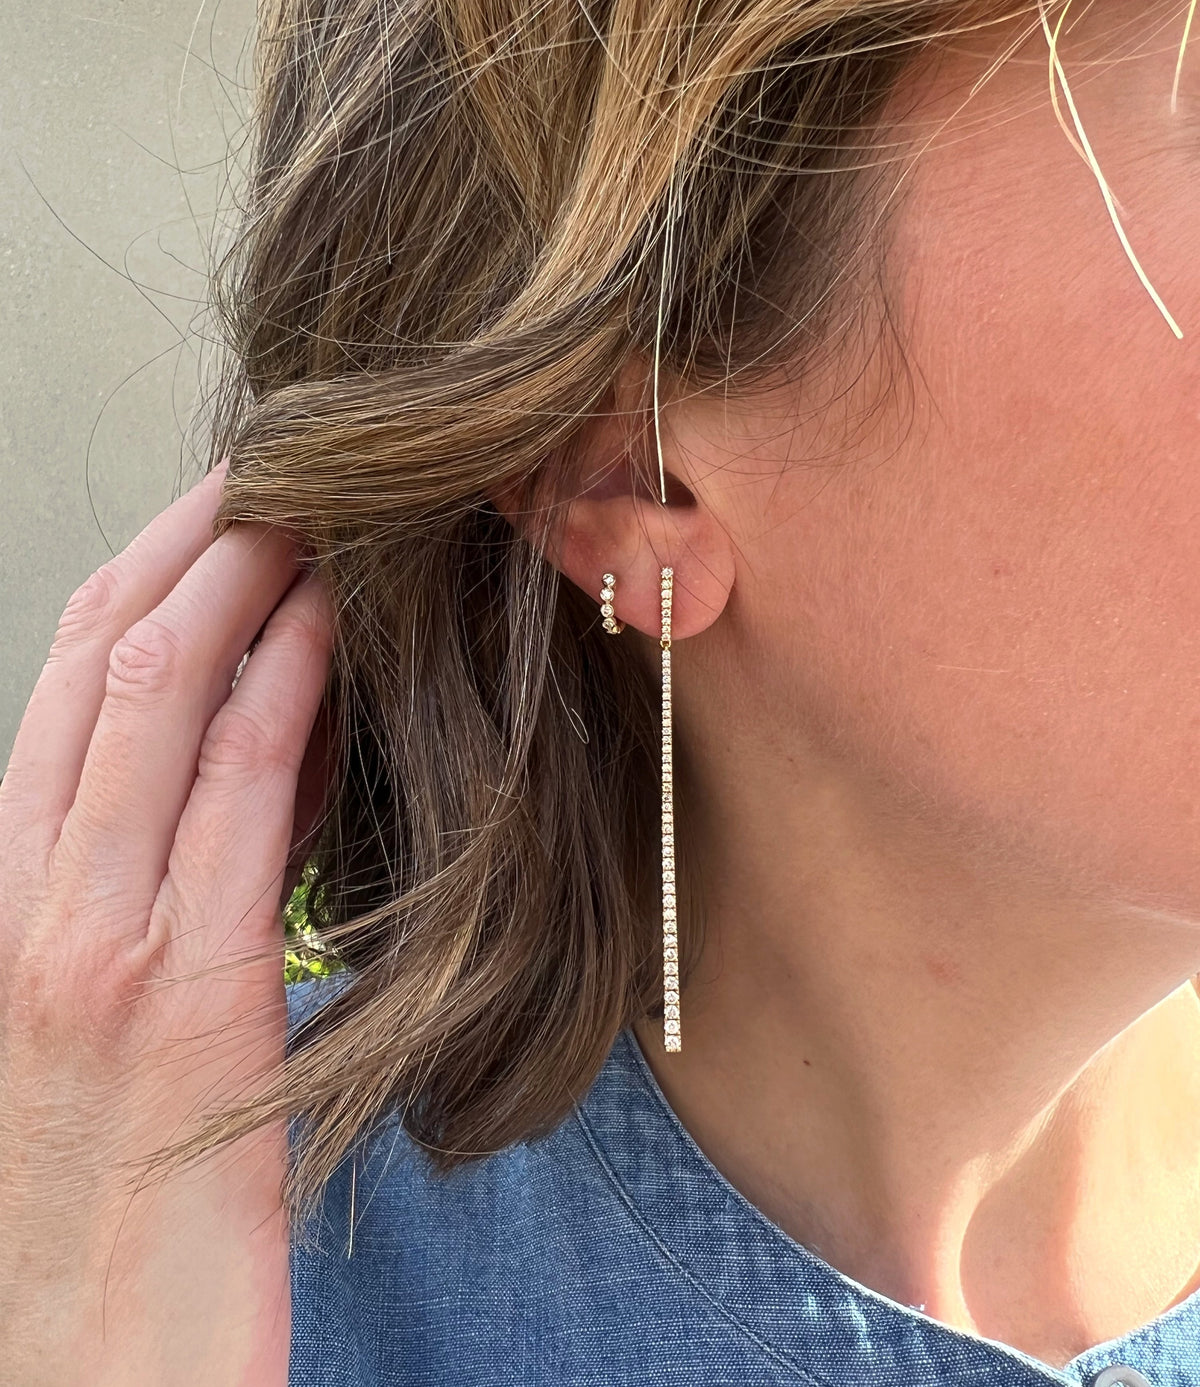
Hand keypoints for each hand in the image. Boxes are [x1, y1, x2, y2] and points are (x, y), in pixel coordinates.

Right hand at [0, 460, 333, 1385]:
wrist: (88, 1375)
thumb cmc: (117, 1199)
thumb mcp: (121, 1009)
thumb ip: (182, 870)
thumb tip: (283, 745)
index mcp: (13, 893)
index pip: (66, 681)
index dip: (146, 571)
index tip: (225, 505)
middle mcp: (28, 892)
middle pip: (97, 655)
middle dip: (188, 538)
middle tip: (273, 463)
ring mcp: (89, 933)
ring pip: (150, 693)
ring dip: (236, 578)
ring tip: (312, 502)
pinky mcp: (176, 988)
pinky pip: (229, 789)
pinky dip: (278, 684)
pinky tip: (329, 619)